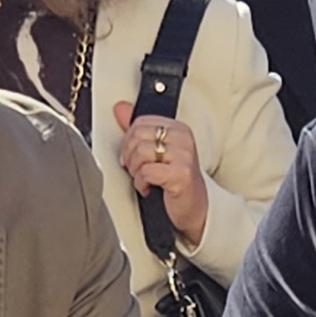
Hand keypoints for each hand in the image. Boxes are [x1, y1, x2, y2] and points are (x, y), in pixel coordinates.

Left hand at [113, 107, 210, 236]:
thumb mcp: (157, 151)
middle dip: (130, 157)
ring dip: (136, 171)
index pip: (140, 122)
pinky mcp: (180, 174)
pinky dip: (141, 183)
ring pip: (140, 153)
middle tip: (137, 169)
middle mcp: (183, 139)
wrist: (194, 208)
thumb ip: (139, 129)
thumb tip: (121, 108)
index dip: (128, 141)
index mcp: (178, 128)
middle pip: (138, 136)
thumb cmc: (176, 181)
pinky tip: (148, 188)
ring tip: (144, 179)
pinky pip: (146, 172)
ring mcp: (184, 156)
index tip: (133, 156)